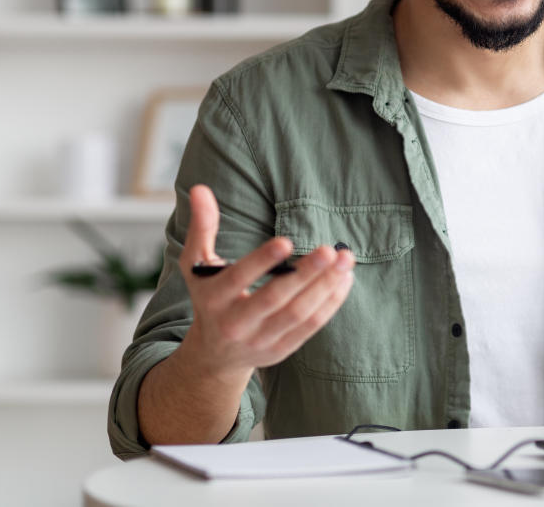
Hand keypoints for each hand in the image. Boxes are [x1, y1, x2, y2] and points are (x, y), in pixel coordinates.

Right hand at [176, 184, 355, 385]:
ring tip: (345, 260)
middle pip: (275, 298)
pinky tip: (344, 279)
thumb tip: (201, 188)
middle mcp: (236, 324)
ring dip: (326, 286)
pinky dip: (330, 303)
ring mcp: (260, 340)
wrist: (214, 354)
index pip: (238, 278)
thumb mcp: (197, 265)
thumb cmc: (209, 297)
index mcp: (213, 299)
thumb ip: (202, 227)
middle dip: (306, 274)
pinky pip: (311, 327)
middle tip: (330, 250)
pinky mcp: (282, 350)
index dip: (262, 261)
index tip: (287, 240)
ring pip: (298, 314)